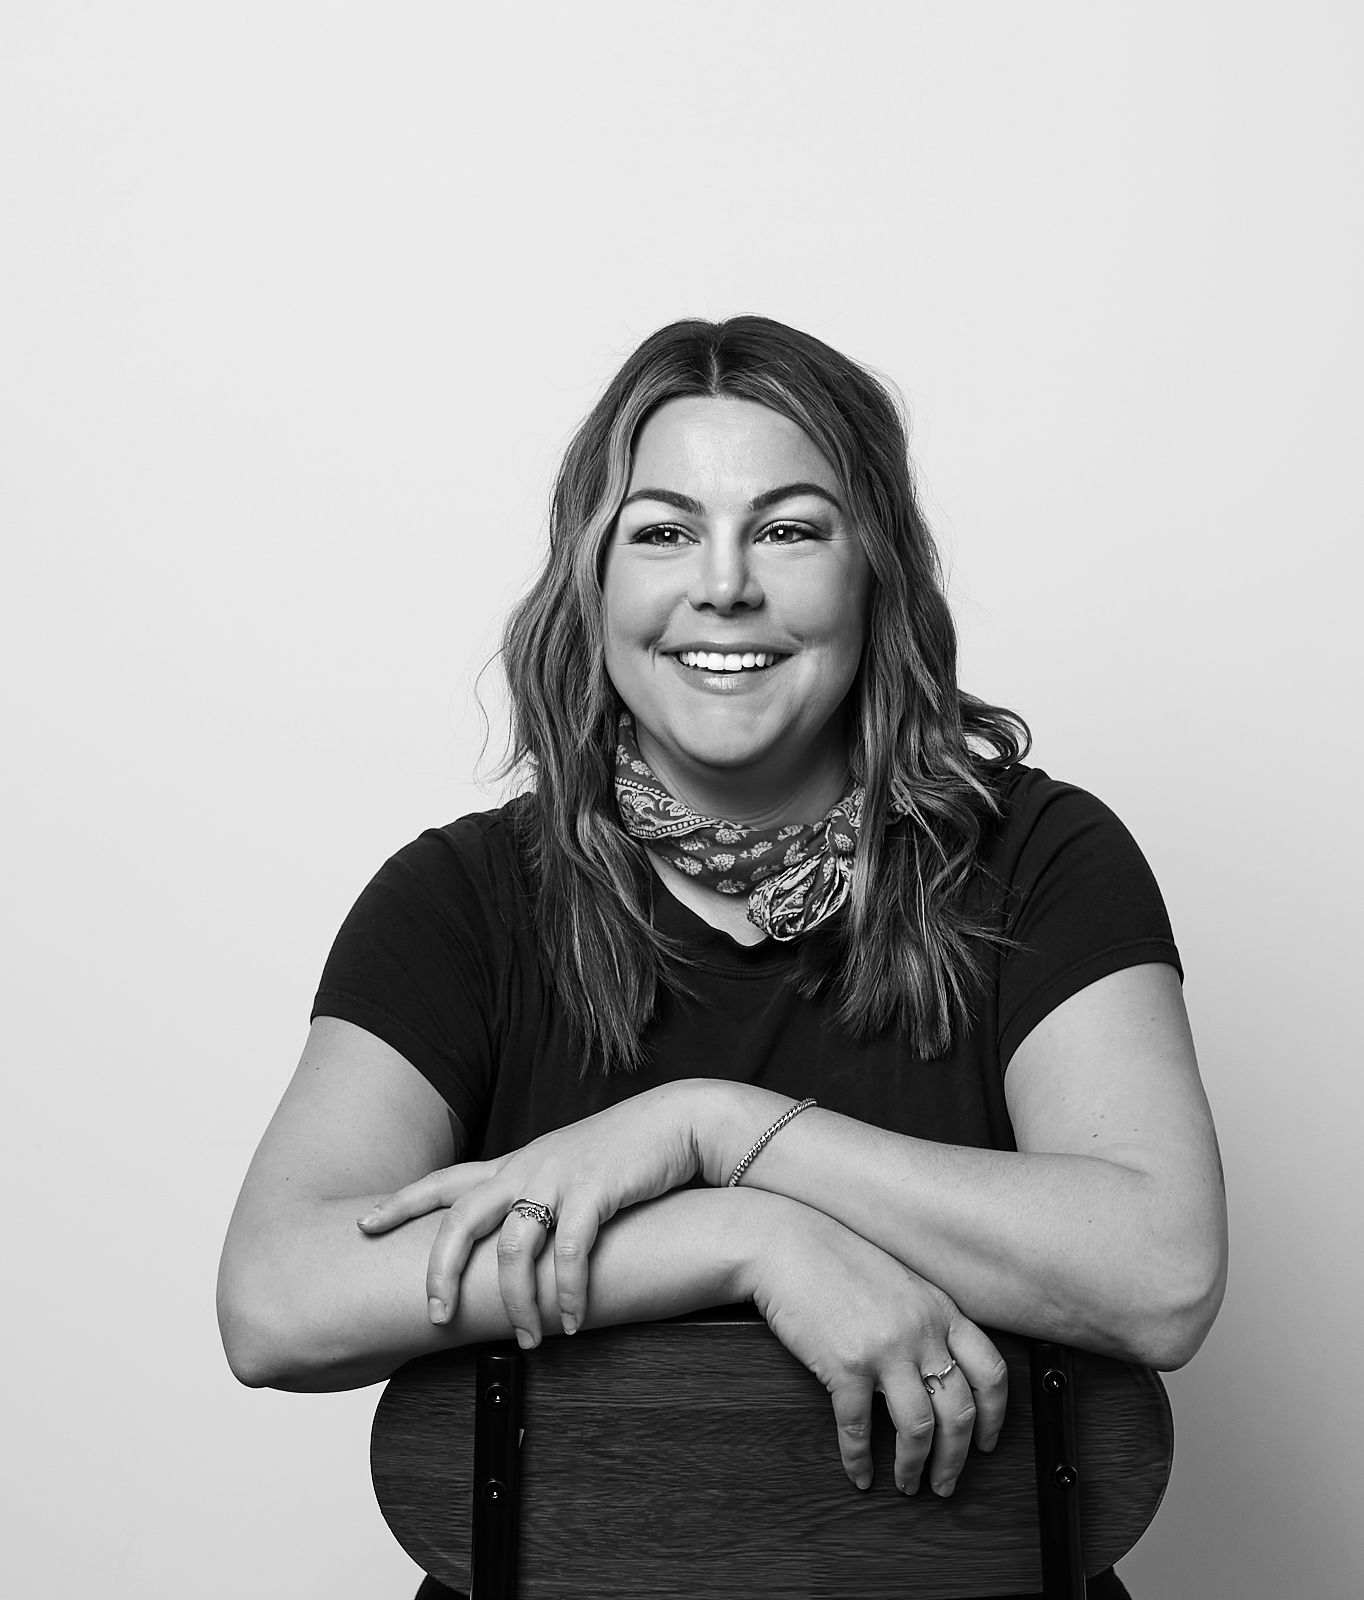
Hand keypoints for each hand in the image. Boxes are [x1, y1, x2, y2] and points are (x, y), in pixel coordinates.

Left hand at [357, 1084, 702, 1343]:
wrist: (676, 1122)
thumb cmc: (622, 1153)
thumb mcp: (565, 1168)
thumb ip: (534, 1196)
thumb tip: (513, 1243)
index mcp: (515, 1164)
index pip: (444, 1182)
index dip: (401, 1204)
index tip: (362, 1225)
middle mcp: (527, 1167)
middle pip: (461, 1219)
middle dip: (440, 1271)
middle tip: (435, 1317)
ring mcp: (560, 1177)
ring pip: (513, 1246)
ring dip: (515, 1302)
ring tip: (528, 1340)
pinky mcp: (597, 1190)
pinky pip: (571, 1252)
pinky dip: (568, 1293)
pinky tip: (571, 1322)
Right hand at [751, 1205, 1007, 1496]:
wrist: (785, 1243)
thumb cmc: (837, 1259)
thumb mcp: (899, 1282)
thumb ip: (926, 1319)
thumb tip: (939, 1369)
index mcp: (940, 1310)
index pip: (990, 1371)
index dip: (994, 1416)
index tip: (987, 1443)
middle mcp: (921, 1331)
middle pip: (958, 1410)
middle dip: (956, 1458)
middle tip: (946, 1483)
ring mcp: (884, 1350)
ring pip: (919, 1428)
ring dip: (915, 1466)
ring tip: (908, 1484)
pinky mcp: (844, 1366)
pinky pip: (858, 1428)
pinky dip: (859, 1459)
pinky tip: (859, 1473)